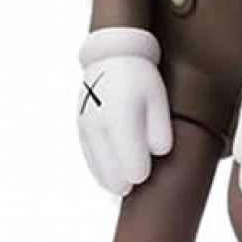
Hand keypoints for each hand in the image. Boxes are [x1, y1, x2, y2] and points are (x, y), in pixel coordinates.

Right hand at [77, 27, 172, 195]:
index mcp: (121, 119)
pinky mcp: (81, 130)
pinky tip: (113, 177)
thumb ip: (160, 129)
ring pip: (99, 170)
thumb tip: (159, 153)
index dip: (143, 175)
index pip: (132, 167)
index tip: (150, 173)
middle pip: (113, 175)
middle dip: (128, 184)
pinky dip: (102, 171)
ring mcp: (86, 129)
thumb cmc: (140, 77)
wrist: (110, 56)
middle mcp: (99, 127)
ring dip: (114, 180)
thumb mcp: (158, 98)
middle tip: (141, 184)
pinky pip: (91, 160)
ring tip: (128, 185)